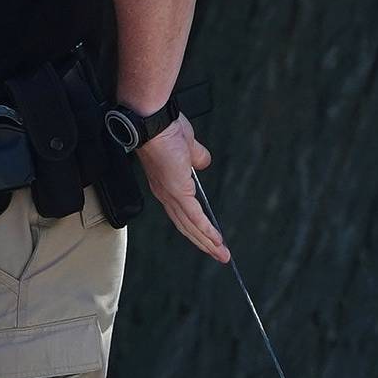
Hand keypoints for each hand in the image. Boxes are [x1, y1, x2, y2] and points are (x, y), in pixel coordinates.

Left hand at [137, 114, 229, 261]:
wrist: (155, 121)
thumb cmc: (166, 128)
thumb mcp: (188, 146)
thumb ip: (196, 156)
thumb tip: (203, 163)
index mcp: (166, 185)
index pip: (182, 213)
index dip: (196, 227)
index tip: (209, 238)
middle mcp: (165, 194)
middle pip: (186, 226)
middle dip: (204, 243)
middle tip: (219, 255)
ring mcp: (170, 195)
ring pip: (190, 227)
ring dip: (207, 242)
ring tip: (222, 254)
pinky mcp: (177, 192)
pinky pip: (194, 217)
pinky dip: (205, 230)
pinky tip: (216, 240)